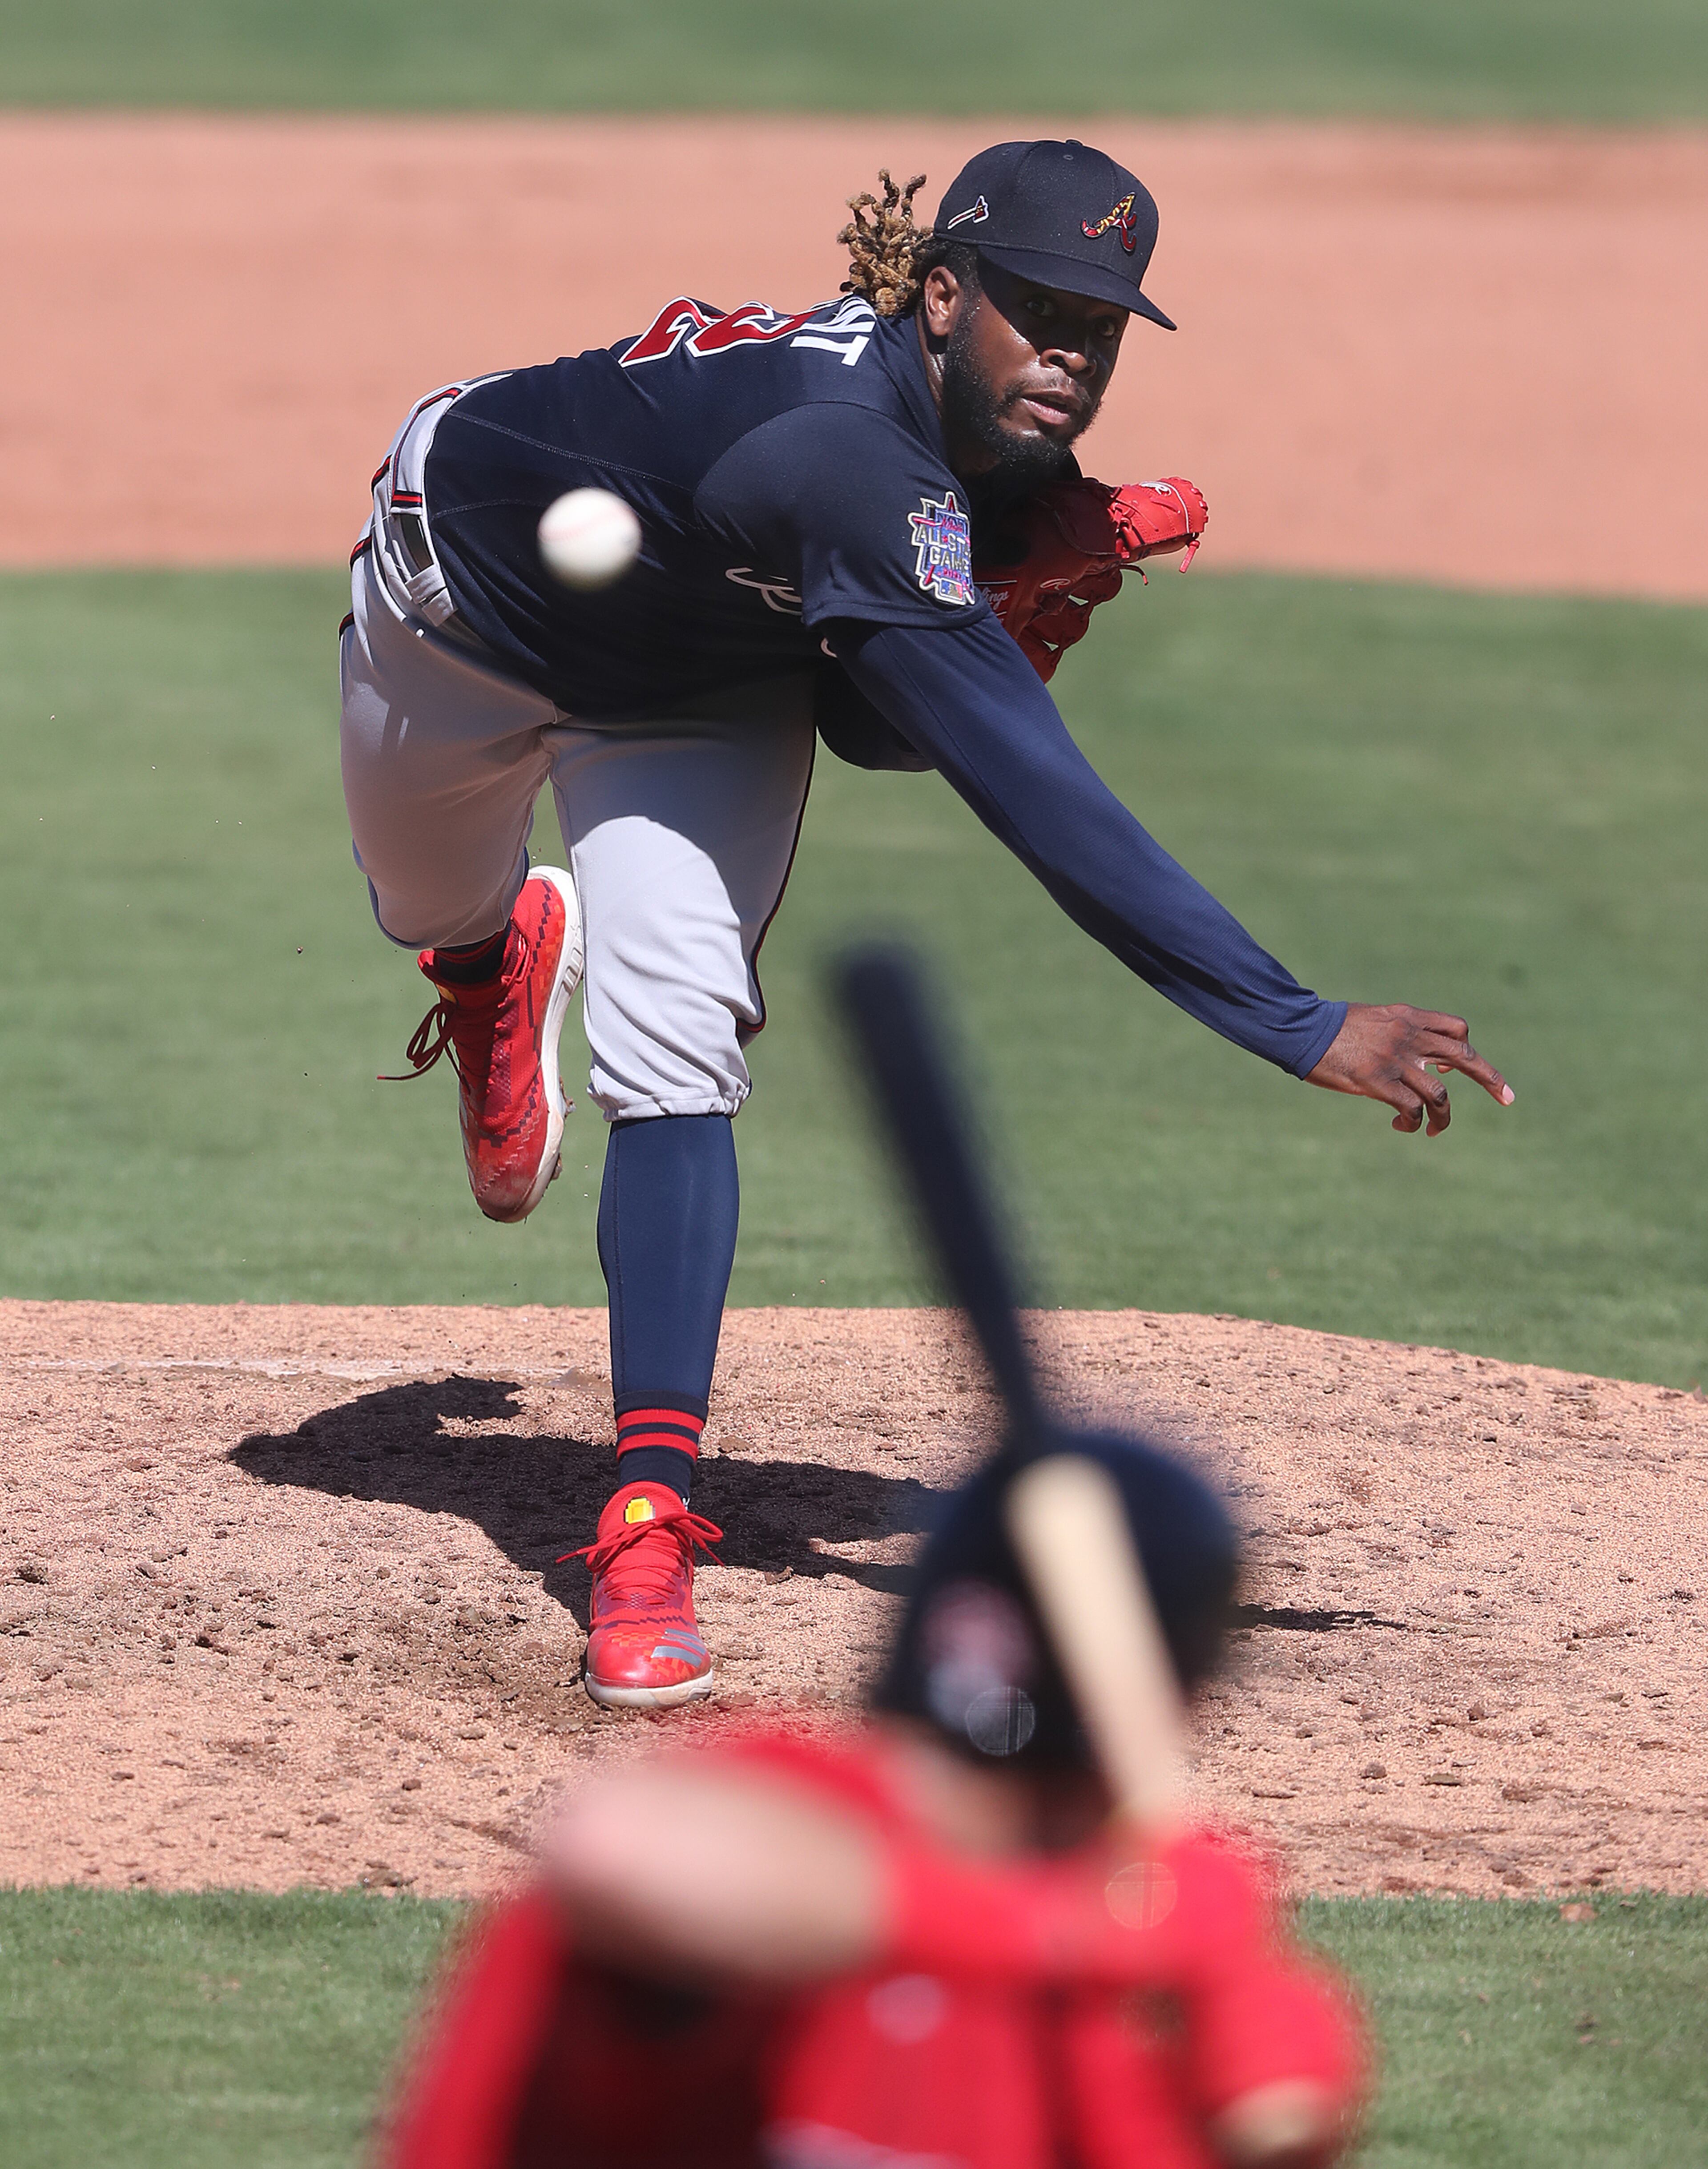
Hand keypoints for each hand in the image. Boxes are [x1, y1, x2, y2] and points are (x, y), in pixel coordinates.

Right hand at [1306, 1004, 1513, 1135]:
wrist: (1302, 1029)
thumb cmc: (1331, 1028)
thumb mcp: (1374, 1019)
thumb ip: (1399, 1032)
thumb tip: (1416, 1054)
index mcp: (1408, 1017)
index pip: (1456, 1028)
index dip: (1465, 1048)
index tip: (1458, 1067)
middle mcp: (1409, 1036)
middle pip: (1465, 1055)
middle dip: (1490, 1078)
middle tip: (1508, 1097)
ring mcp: (1396, 1060)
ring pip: (1440, 1093)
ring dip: (1443, 1117)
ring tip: (1434, 1130)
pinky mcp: (1378, 1081)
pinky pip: (1411, 1108)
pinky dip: (1412, 1122)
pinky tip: (1401, 1125)